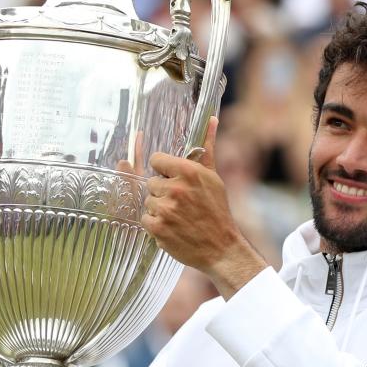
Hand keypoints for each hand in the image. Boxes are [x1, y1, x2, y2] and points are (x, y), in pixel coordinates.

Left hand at [141, 118, 267, 298]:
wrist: (221, 247)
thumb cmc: (217, 211)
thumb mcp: (213, 177)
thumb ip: (206, 149)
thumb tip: (211, 119)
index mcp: (188, 172)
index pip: (156, 159)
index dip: (164, 170)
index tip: (173, 180)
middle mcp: (175, 188)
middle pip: (151, 182)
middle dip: (162, 192)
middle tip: (181, 203)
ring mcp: (165, 209)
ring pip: (147, 201)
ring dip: (158, 209)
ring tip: (178, 216)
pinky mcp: (158, 228)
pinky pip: (145, 219)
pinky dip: (155, 225)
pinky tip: (172, 227)